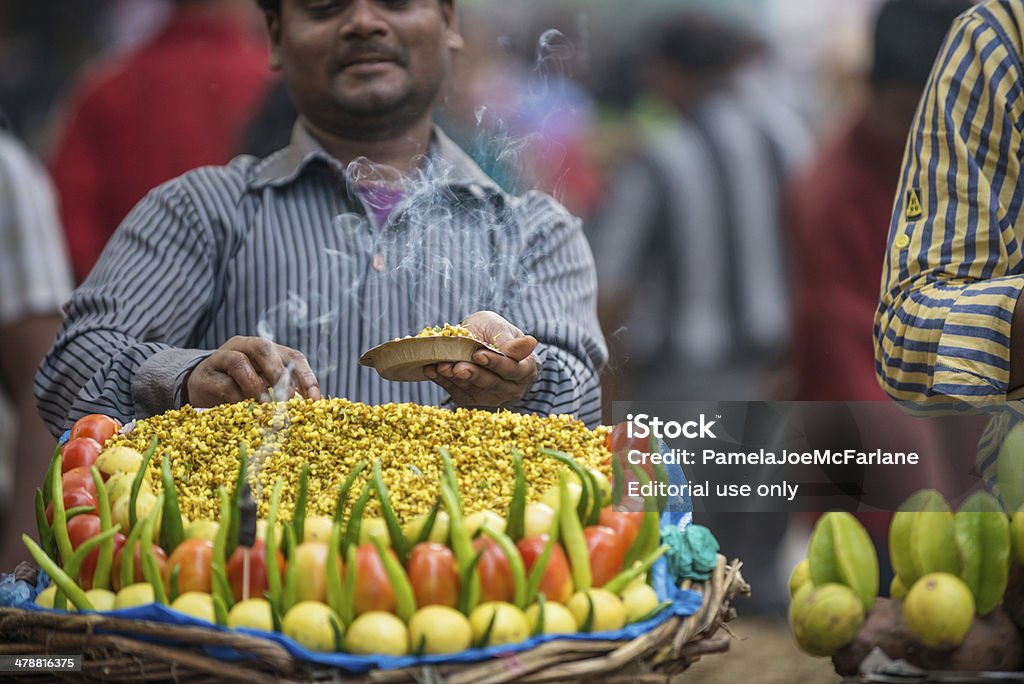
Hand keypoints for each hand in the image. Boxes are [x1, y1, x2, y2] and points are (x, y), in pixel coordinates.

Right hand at [184, 336, 320, 407]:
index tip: (314, 401)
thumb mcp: (263, 386)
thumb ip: (281, 392)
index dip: (306, 377)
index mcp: (266, 350)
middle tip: (287, 398)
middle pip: (264, 348)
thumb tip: (306, 409)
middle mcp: (244, 347)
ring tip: (265, 405)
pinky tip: (244, 410)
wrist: (198, 387)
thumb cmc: (239, 387)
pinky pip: (224, 384)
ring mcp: (222, 357)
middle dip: (279, 373)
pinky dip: (237, 398)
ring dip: (255, 386)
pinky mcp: (206, 375)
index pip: (293, 357)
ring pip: (240, 362)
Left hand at [423, 311, 538, 406]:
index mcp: (525, 369)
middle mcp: (511, 388)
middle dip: (472, 374)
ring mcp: (491, 397)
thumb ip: (511, 341)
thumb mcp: (501, 329)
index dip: (495, 363)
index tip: (479, 354)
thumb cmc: (494, 331)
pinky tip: (431, 369)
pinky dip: (443, 381)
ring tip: (441, 366)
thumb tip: (531, 343)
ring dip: (455, 379)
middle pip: (492, 384)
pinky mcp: (471, 400)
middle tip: (457, 366)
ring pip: (473, 390)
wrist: (478, 338)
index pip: (511, 369)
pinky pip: (456, 392)